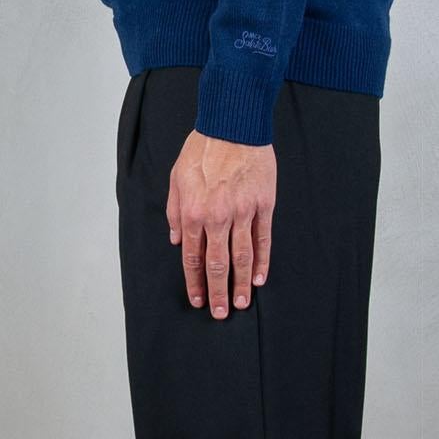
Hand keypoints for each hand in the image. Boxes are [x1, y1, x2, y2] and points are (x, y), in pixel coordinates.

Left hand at [166, 129, 274, 318]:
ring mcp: (243, 212)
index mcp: (193, 212)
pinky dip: (261, 260)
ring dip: (242, 283)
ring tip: (242, 303)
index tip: (198, 300)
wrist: (233, 125)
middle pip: (217, 264)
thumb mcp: (176, 177)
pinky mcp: (264, 205)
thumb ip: (175, 211)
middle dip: (218, 292)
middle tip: (221, 313)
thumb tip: (177, 240)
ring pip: (242, 256)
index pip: (193, 257)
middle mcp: (217, 216)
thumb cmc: (202, 148)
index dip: (195, 282)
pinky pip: (263, 239)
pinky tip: (260, 277)